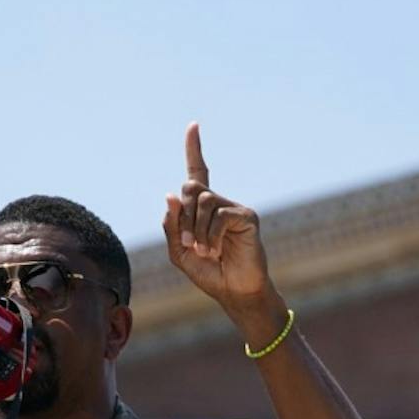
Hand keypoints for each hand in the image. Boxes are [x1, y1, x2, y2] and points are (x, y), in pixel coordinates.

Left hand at [163, 121, 270, 304]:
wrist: (235, 292)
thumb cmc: (209, 273)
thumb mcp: (179, 252)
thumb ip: (172, 226)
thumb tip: (170, 196)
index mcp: (202, 209)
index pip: (198, 172)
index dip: (194, 149)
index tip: (194, 126)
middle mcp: (220, 203)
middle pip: (192, 187)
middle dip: (184, 216)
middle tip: (189, 244)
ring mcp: (235, 208)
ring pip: (204, 201)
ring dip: (197, 229)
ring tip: (205, 251)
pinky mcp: (247, 217)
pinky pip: (221, 215)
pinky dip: (212, 235)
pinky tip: (217, 250)